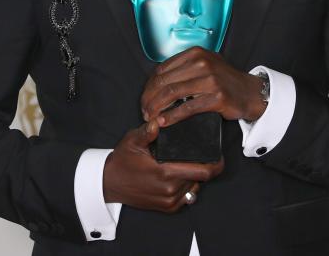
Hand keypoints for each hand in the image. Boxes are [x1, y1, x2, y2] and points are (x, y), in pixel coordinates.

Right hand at [102, 120, 223, 212]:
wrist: (109, 184)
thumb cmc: (122, 161)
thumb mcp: (133, 141)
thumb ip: (148, 131)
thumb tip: (159, 120)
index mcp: (165, 173)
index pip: (203, 171)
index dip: (215, 163)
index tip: (219, 155)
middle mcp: (170, 190)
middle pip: (202, 178)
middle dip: (206, 167)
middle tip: (205, 155)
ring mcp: (170, 201)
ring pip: (196, 186)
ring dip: (196, 176)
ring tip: (188, 163)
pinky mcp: (168, 208)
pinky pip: (188, 196)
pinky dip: (189, 185)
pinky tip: (181, 175)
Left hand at [140, 47, 266, 127]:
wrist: (250, 92)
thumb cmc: (224, 80)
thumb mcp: (205, 65)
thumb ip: (183, 69)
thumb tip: (156, 82)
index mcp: (195, 53)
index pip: (161, 70)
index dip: (149, 87)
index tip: (145, 99)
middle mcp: (202, 63)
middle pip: (164, 82)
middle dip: (149, 99)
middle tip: (144, 111)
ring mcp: (210, 79)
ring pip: (172, 93)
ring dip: (157, 108)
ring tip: (151, 118)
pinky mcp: (217, 97)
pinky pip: (188, 108)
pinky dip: (172, 116)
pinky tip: (164, 122)